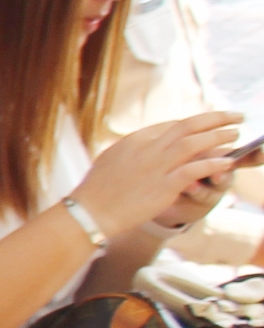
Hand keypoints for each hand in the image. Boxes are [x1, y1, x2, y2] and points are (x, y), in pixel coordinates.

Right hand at [76, 112, 243, 236]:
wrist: (90, 211)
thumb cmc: (97, 189)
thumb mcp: (112, 158)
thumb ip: (133, 149)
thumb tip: (146, 144)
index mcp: (136, 139)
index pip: (173, 124)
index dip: (197, 123)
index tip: (211, 124)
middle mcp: (148, 148)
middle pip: (189, 125)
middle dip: (217, 118)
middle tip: (237, 116)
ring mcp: (157, 166)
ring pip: (195, 143)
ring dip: (219, 136)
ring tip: (236, 135)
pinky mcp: (164, 186)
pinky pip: (195, 170)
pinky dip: (213, 164)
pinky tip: (227, 162)